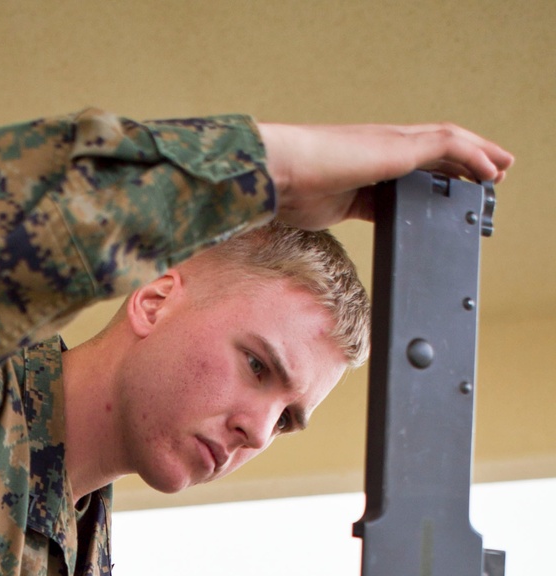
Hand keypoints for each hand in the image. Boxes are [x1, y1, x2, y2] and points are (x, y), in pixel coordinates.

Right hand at [257, 122, 513, 228]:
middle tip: (487, 176)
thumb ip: (356, 213)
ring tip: (498, 170)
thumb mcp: (332, 211)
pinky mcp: (400, 147)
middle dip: (463, 164)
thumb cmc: (290, 193)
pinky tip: (489, 171)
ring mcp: (392, 145)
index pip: (411, 171)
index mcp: (365, 167)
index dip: (435, 179)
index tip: (450, 192)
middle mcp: (382, 150)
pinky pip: (449, 147)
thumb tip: (369, 229)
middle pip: (434, 153)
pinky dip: (473, 156)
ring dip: (477, 156)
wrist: (279, 173)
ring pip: (448, 144)